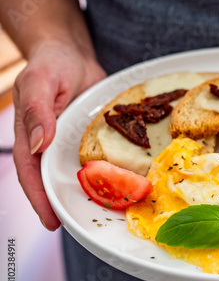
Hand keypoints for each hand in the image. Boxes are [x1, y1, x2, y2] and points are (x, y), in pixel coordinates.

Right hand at [13, 40, 105, 229]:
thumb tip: (37, 145)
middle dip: (68, 204)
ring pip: (80, 173)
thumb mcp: (40, 83)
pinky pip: (100, 158)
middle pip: (55, 180)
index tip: (51, 221)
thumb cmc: (50, 64)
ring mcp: (71, 143)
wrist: (71, 53)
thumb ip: (37, 112)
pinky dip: (110, 172)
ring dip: (92, 192)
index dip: (39, 199)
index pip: (30, 173)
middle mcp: (50, 145)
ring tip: (110, 214)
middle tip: (86, 226)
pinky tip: (126, 184)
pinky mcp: (91, 138)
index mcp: (30, 135)